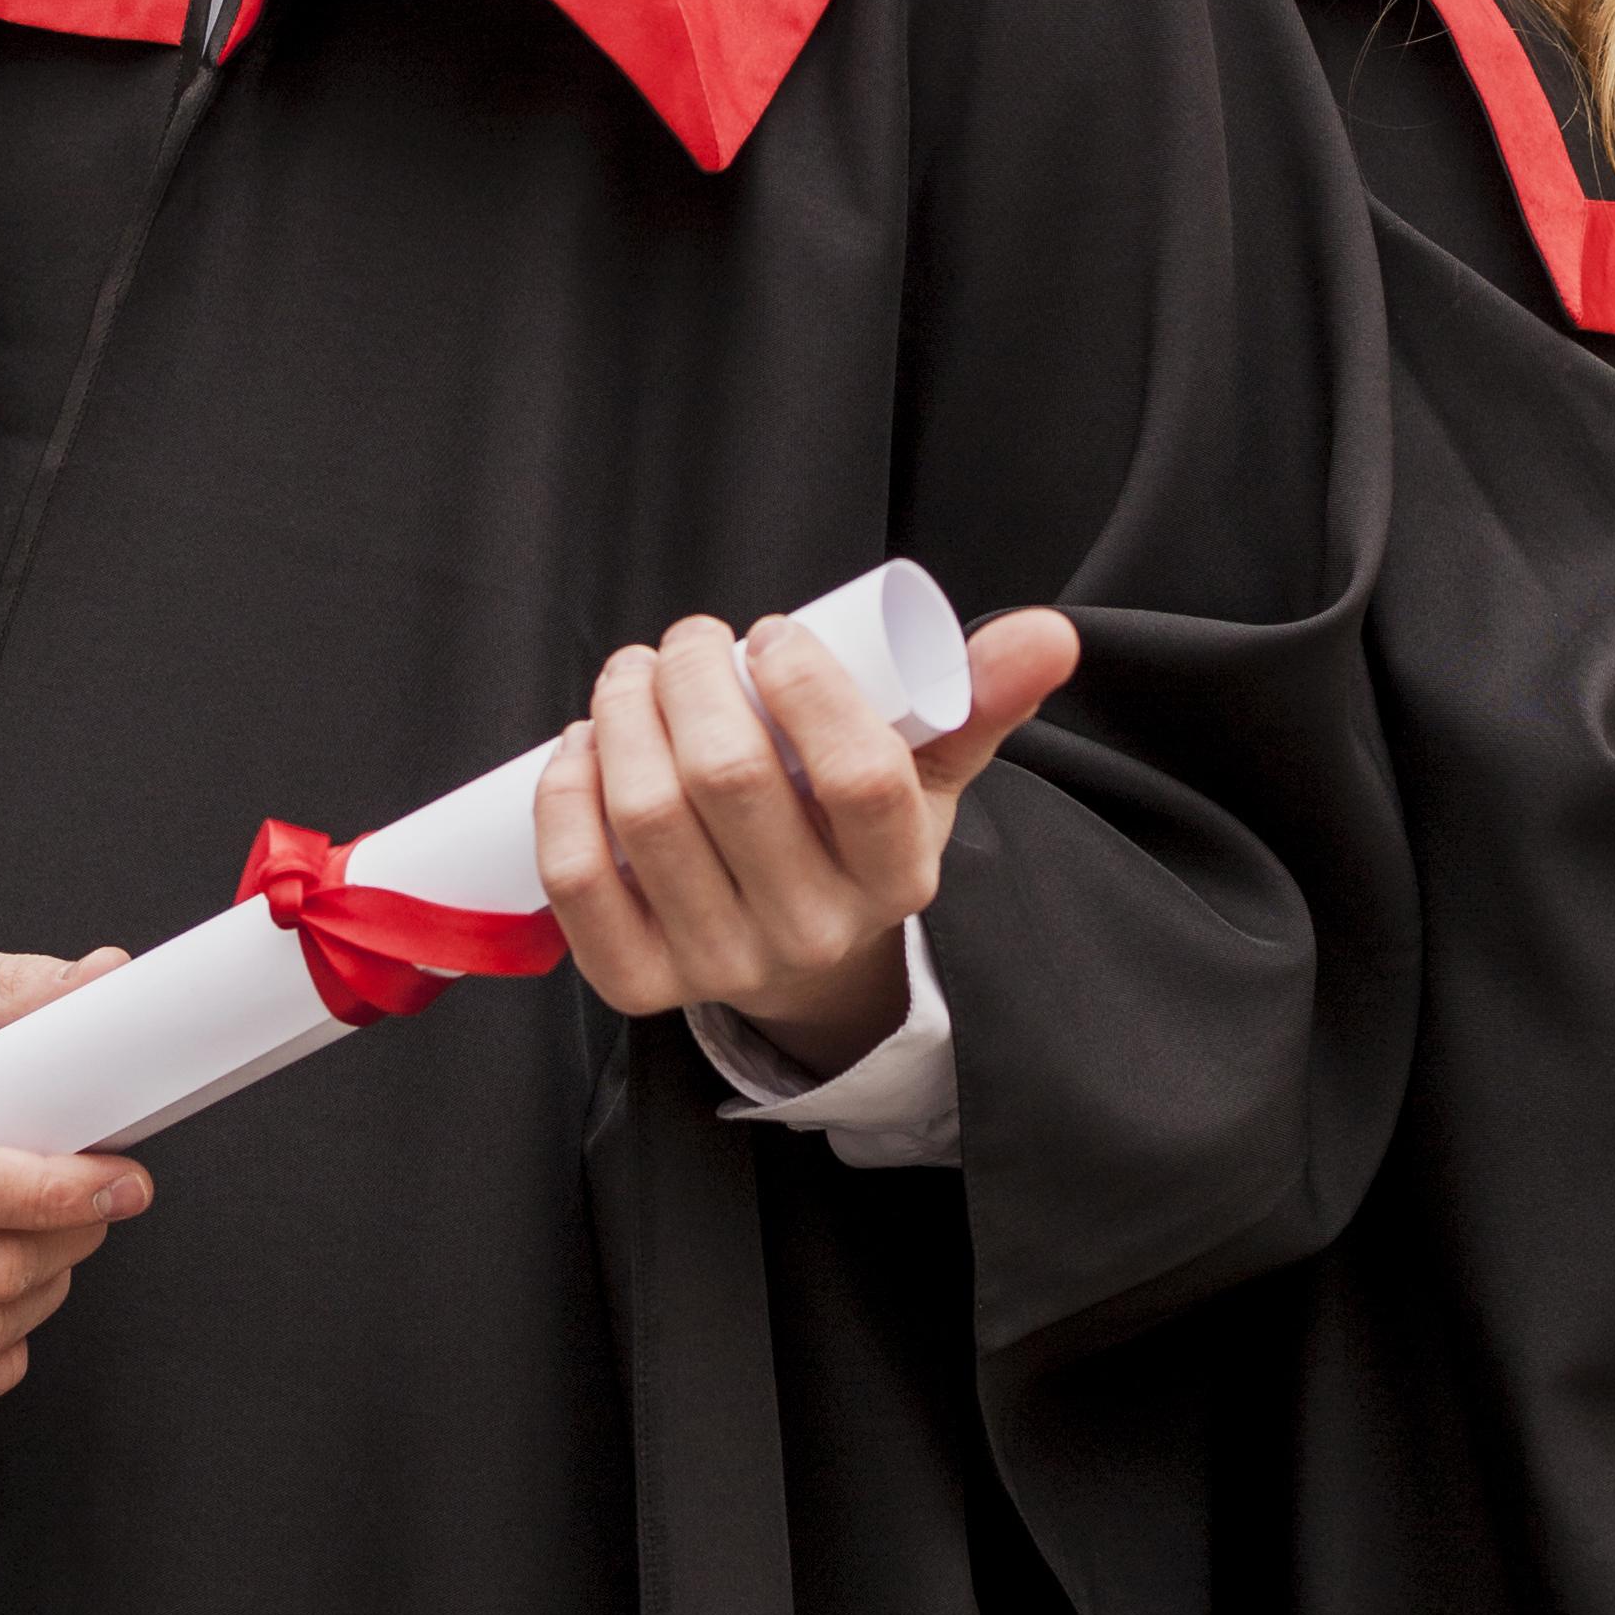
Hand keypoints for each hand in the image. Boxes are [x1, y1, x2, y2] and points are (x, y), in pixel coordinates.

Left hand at [536, 608, 1082, 1071]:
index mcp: (897, 876)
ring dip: (623, 717)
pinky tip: (581, 746)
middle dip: (693, 678)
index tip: (772, 633)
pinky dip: (566, 795)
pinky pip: (579, 881)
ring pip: (648, 818)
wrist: (799, 952)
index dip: (805, 685)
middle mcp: (812, 932)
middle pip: (731, 782)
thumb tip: (1048, 632)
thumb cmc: (854, 830)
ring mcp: (720, 965)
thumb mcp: (928, 768)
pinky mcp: (636, 983)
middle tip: (689, 638)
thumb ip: (980, 694)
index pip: (859, 777)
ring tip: (633, 675)